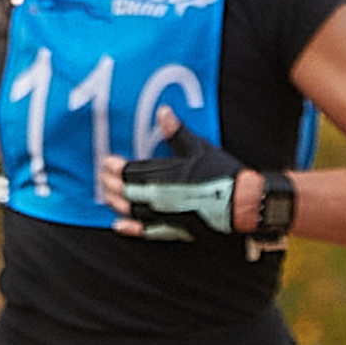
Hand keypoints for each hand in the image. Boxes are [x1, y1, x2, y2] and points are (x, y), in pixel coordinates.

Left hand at [105, 113, 245, 238]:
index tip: (105, 162)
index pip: (129, 172)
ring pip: (131, 211)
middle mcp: (160, 198)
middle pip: (125, 192)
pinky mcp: (174, 229)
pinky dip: (131, 229)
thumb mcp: (199, 148)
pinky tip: (118, 226)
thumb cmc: (223, 175)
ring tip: (106, 196)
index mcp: (164, 176)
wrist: (244, 204)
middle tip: (101, 177)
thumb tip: (162, 112)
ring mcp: (165, 216)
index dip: (115, 167)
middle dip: (111, 184)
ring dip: (115, 203)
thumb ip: (176, 133)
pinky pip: (147, 232)